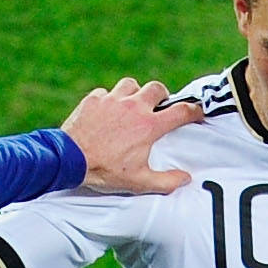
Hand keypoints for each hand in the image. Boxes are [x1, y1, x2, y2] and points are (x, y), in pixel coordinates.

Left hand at [64, 78, 205, 194]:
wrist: (69, 159)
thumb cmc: (105, 171)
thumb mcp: (139, 182)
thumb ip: (166, 181)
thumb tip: (185, 178)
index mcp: (149, 126)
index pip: (181, 111)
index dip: (194, 110)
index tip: (197, 113)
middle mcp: (134, 107)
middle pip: (157, 88)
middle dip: (162, 95)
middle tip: (159, 106)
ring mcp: (113, 100)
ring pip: (131, 84)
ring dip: (135, 93)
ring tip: (132, 104)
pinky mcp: (94, 99)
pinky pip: (106, 93)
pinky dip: (109, 99)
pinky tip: (107, 111)